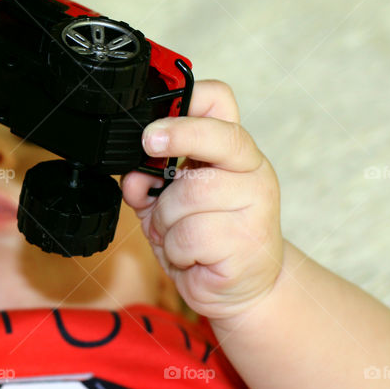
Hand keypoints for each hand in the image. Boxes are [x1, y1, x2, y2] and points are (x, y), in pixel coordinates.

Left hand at [120, 80, 283, 320]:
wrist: (241, 288)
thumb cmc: (205, 239)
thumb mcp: (166, 204)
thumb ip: (147, 184)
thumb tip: (133, 176)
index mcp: (232, 152)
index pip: (220, 104)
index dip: (190, 99)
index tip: (156, 124)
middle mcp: (251, 171)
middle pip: (215, 139)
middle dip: (175, 143)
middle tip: (152, 150)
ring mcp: (256, 205)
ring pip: (190, 194)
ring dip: (166, 220)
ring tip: (176, 234)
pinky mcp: (248, 241)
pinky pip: (190, 235)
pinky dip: (176, 249)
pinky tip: (189, 255)